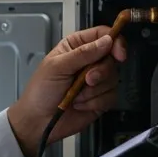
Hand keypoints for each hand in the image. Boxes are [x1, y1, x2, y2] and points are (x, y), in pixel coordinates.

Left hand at [7, 25, 128, 156]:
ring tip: (76, 95)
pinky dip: (94, 102)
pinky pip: (111, 96)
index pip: (103, 35)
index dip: (115, 42)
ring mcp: (96, 80)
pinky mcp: (101, 98)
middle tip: (87, 80)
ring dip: (94, 90)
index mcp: (77, 46)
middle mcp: (89, 61)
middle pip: (112, 58)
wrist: (39, 121)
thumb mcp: (58, 66)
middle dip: (101, 71)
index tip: (118, 54)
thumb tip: (107, 41)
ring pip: (113, 78)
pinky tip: (80, 104)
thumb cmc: (41, 90)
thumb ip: (83, 53)